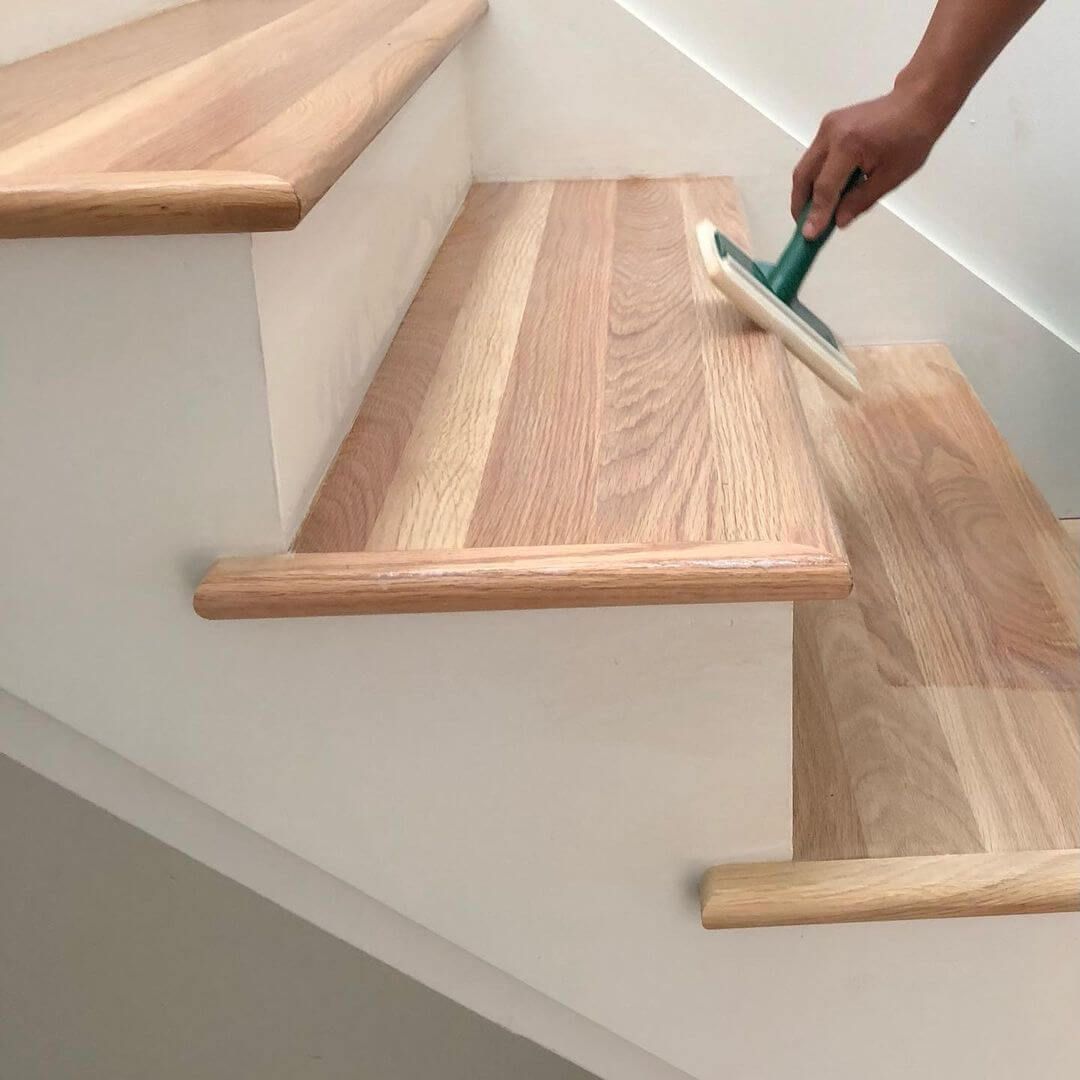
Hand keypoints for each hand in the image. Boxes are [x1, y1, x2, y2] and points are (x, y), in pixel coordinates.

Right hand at [791, 84, 951, 237]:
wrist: (916, 102)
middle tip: (805, 226)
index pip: (824, 188)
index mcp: (849, 145)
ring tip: (815, 212)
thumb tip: (837, 222)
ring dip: (806, 192)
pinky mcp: (828, 126)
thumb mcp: (891, 177)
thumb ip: (860, 201)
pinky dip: (814, 177)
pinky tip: (825, 192)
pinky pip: (814, 157)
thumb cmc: (911, 137)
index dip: (816, 214)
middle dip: (801, 204)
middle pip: (804, 176)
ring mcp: (827, 127)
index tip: (809, 236)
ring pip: (805, 167)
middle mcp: (831, 133)